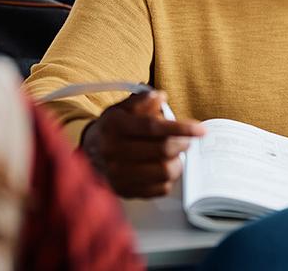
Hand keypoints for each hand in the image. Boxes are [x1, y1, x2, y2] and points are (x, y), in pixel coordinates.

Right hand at [81, 91, 205, 197]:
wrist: (87, 152)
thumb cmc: (112, 128)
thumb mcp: (122, 108)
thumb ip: (142, 101)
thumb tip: (160, 97)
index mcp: (115, 126)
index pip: (154, 127)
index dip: (181, 128)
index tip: (201, 129)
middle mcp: (113, 151)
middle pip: (162, 150)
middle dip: (183, 144)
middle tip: (186, 140)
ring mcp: (117, 174)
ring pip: (164, 171)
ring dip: (178, 162)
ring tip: (176, 155)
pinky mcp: (123, 191)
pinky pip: (158, 189)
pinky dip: (169, 179)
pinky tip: (164, 168)